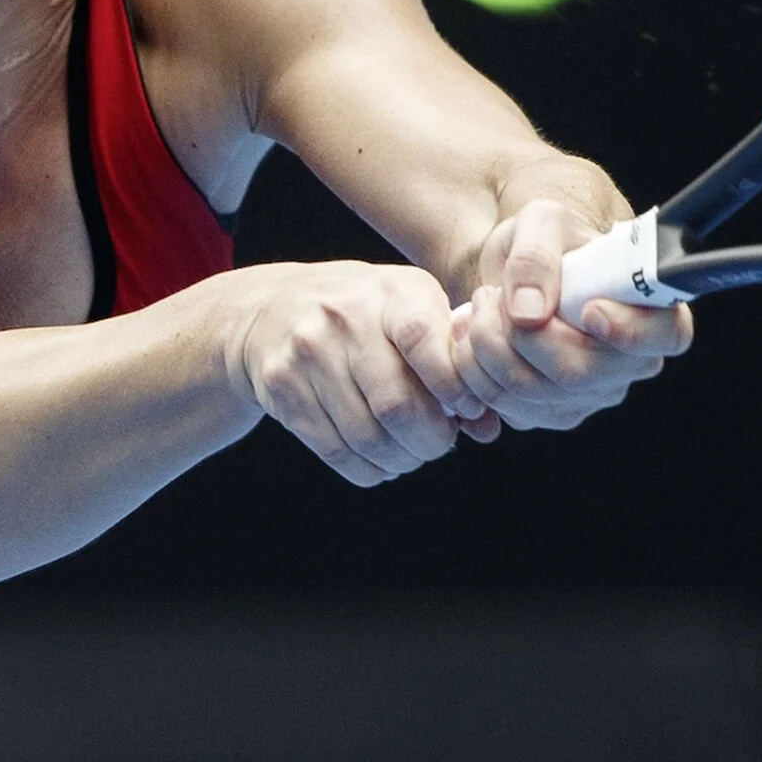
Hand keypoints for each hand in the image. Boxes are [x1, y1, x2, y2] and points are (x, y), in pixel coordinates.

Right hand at [230, 262, 499, 485]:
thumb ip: (454, 360)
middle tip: (439, 444)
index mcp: (391, 292)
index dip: (454, 388)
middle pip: (397, 405)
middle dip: (430, 440)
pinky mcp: (282, 387)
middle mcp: (345, 318)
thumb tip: (487, 426)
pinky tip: (380, 459)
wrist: (273, 309)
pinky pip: (334, 450)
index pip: (427, 343)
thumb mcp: (412, 311)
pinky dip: (368, 468)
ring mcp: (308, 353)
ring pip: (367, 436)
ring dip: (400, 459)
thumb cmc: (365, 313)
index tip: (468, 409)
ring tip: (410, 453)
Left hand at [456, 199, 692, 431]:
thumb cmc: (548, 241)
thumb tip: (530, 313)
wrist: (518, 272)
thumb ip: (536, 256)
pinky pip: (508, 408)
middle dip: (518, 336)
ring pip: (533, 395)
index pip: (665, 335)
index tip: (589, 310)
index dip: (630, 331)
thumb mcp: (541, 222)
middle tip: (491, 295)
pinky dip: (475, 371)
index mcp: (651, 309)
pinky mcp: (551, 412)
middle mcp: (629, 362)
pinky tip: (473, 335)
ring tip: (480, 307)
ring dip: (487, 349)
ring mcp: (591, 394)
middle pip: (579, 374)